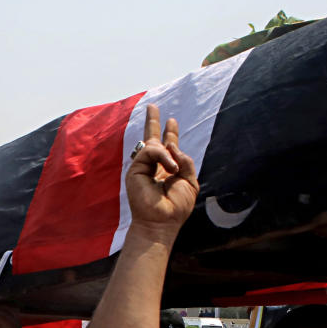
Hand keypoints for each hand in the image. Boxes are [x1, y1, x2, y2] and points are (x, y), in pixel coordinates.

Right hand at [126, 105, 198, 232]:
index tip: (172, 122)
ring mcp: (143, 167)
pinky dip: (162, 156)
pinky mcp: (135, 168)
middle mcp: (154, 167)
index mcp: (168, 170)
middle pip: (152, 139)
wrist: (162, 221)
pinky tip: (170, 169)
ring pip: (155, 144)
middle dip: (153, 122)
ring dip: (168, 153)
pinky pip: (151, 150)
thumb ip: (186, 161)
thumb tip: (172, 145)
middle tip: (152, 106)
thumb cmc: (176, 206)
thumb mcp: (190, 182)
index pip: (168, 148)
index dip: (171, 134)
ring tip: (173, 171)